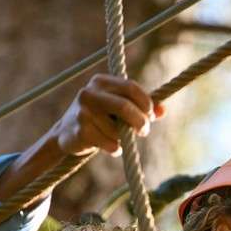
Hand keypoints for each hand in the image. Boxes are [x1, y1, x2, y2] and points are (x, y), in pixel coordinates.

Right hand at [50, 74, 164, 156]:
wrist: (66, 134)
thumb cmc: (99, 118)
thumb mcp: (118, 108)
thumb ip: (141, 107)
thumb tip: (163, 111)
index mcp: (101, 81)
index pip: (130, 87)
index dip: (146, 102)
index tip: (151, 115)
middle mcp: (89, 93)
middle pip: (124, 106)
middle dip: (140, 121)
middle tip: (144, 131)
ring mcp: (82, 112)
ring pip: (117, 129)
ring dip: (124, 138)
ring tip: (119, 139)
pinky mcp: (80, 130)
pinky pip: (109, 143)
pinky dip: (116, 148)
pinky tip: (111, 147)